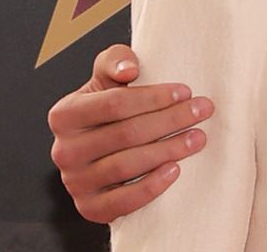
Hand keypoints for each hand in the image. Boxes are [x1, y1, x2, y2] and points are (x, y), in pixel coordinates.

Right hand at [47, 43, 214, 222]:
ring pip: (126, 166)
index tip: (185, 91)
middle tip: (202, 112)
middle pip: (125, 134)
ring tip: (197, 138)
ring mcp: (74, 182)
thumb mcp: (107, 77)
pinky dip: (151, 187)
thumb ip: (115, 60)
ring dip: (168, 150)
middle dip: (170, 120)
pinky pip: (121, 203)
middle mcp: (64, 150)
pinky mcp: (89, 208)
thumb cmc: (110, 107)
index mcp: (65, 114)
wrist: (102, 150)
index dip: (153, 97)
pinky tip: (175, 170)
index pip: (114, 104)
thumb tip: (130, 69)